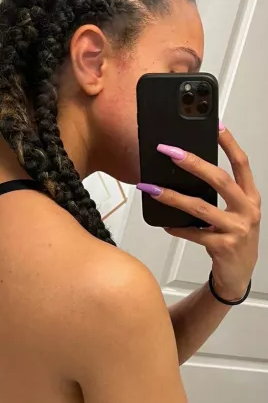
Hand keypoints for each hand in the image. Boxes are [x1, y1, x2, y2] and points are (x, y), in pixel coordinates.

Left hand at [150, 129, 260, 300]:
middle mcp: (247, 211)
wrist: (238, 276)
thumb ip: (220, 197)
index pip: (241, 164)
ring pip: (200, 208)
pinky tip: (165, 223)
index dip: (229, 144)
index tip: (215, 126)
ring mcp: (237, 229)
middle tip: (170, 152)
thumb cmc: (233, 239)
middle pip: (219, 180)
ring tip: (152, 188)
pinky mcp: (223, 247)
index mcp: (250, 198)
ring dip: (173, 197)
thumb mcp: (233, 215)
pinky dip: (178, 228)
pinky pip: (194, 234)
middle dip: (193, 163)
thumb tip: (187, 175)